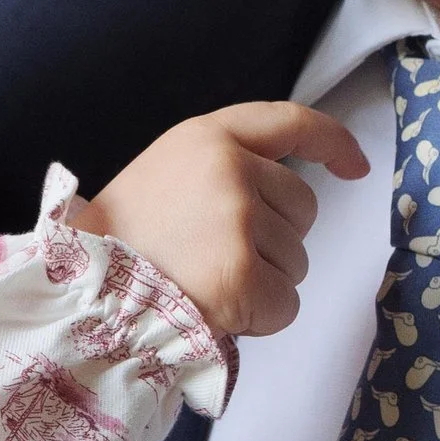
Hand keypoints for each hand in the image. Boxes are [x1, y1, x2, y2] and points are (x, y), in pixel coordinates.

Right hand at [67, 102, 367, 337]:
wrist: (84, 292)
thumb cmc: (124, 239)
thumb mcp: (168, 171)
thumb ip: (224, 167)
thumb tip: (287, 196)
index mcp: (208, 137)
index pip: (290, 122)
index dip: (332, 142)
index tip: (355, 166)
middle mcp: (229, 170)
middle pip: (302, 207)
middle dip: (276, 238)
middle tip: (215, 256)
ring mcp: (238, 222)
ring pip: (297, 260)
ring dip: (265, 280)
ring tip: (205, 281)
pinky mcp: (243, 277)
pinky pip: (287, 304)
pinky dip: (261, 318)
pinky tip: (217, 310)